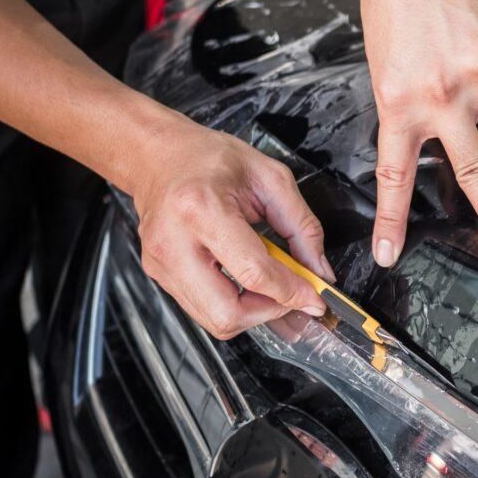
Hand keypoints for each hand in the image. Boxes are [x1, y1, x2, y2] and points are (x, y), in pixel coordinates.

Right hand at [129, 117, 333, 339]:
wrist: (159, 157)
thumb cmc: (209, 159)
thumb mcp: (270, 178)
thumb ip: (302, 226)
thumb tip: (319, 270)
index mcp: (202, 209)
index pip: (253, 272)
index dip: (291, 292)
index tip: (314, 298)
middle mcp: (174, 242)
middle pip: (227, 313)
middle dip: (268, 312)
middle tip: (290, 295)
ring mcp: (161, 263)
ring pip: (214, 320)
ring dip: (252, 312)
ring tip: (269, 285)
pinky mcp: (158, 274)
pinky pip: (202, 308)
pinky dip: (232, 304)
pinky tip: (245, 280)